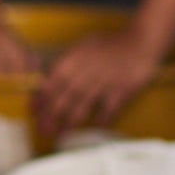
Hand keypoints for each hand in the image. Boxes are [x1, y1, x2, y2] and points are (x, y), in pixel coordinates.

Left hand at [34, 29, 158, 136]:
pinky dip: (101, 120)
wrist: (139, 41)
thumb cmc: (110, 43)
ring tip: (60, 133)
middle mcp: (86, 74)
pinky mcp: (121, 92)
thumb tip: (53, 78)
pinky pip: (108, 110)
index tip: (35, 111)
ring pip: (82, 106)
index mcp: (74, 61)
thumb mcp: (84, 45)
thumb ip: (69, 62)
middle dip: (51, 115)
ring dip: (69, 122)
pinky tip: (95, 129)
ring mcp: (103, 84)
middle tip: (42, 128)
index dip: (42, 98)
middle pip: (64, 98)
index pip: (53, 82)